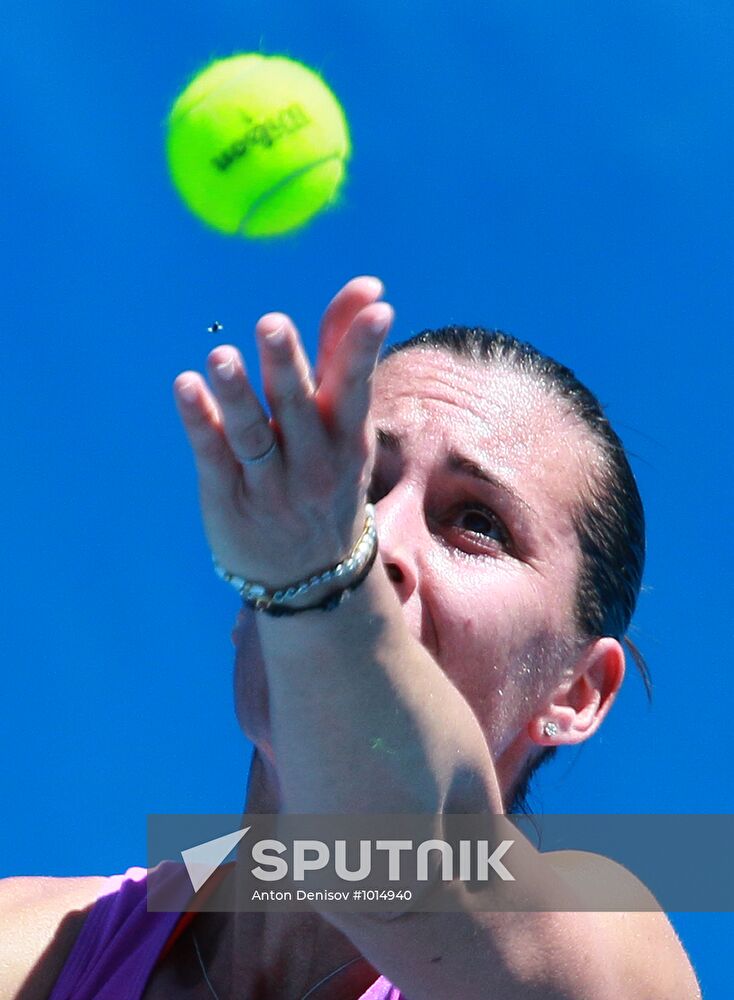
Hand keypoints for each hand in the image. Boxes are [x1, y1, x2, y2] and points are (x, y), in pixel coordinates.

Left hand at [173, 276, 393, 589]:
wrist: (313, 577)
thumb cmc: (329, 478)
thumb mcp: (347, 427)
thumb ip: (345, 353)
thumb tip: (371, 287)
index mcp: (346, 439)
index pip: (356, 387)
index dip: (363, 347)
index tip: (379, 307)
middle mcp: (313, 462)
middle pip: (298, 408)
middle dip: (286, 366)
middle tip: (272, 323)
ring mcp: (270, 484)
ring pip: (254, 435)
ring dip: (237, 395)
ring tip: (221, 357)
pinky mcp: (229, 498)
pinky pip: (213, 457)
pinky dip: (199, 422)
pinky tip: (186, 387)